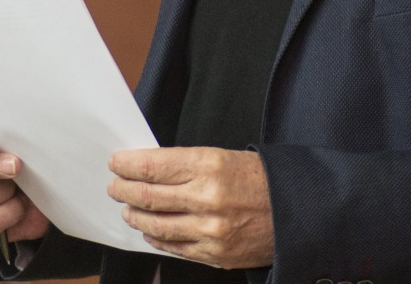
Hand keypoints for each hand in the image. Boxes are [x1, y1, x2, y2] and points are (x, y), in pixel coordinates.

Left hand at [108, 146, 273, 268]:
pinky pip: (174, 247)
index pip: (153, 166)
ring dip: (134, 215)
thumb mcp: (224, 157)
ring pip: (155, 225)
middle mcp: (207, 198)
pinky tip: (148, 229)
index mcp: (209, 165)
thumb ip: (186, 164)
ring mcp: (209, 230)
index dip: (127, 165)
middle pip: (148, 196)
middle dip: (123, 190)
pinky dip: (155, 238)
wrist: (295, 212)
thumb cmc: (260, 180)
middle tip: (114, 186)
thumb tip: (148, 169)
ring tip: (127, 208)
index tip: (116, 163)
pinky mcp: (214, 254)